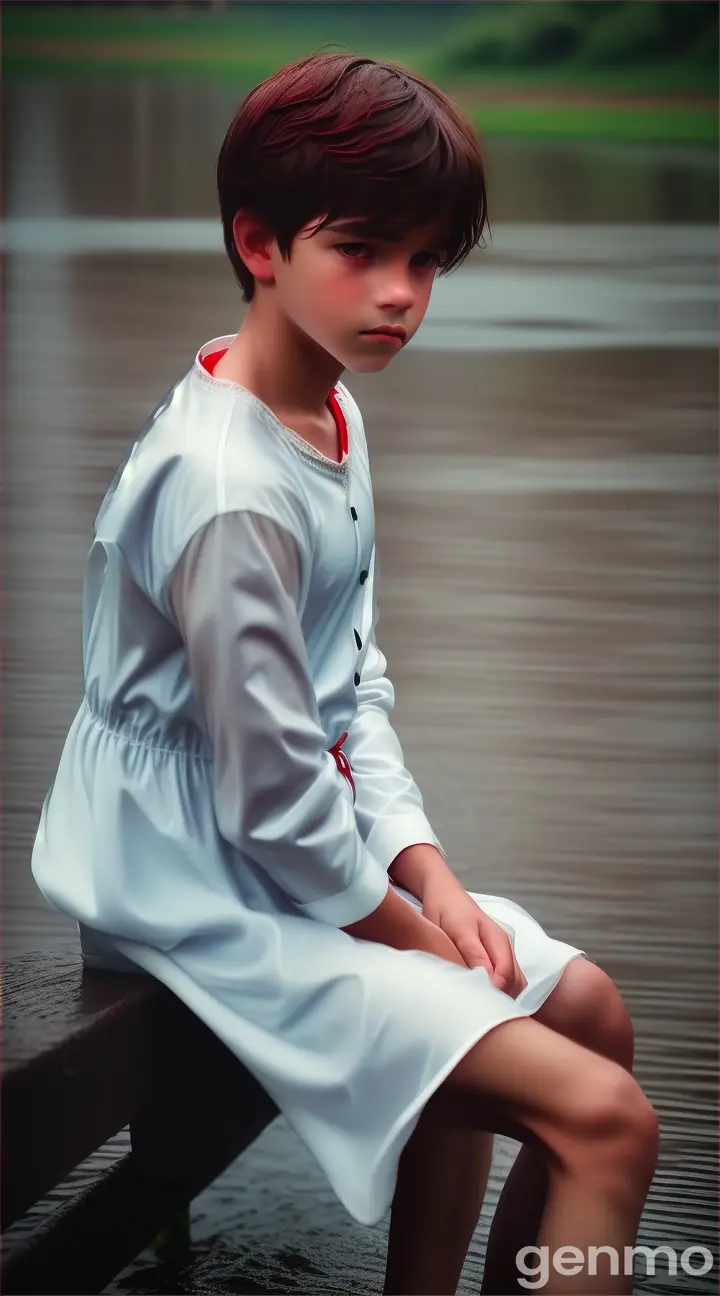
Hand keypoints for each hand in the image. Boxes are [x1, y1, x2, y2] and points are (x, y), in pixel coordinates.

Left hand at [422, 877, 527, 997]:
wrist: (444, 893)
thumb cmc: (445, 910)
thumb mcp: (456, 930)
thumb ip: (473, 953)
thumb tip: (488, 981)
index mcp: (498, 940)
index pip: (506, 977)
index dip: (492, 994)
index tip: (472, 1002)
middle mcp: (505, 947)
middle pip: (514, 983)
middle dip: (499, 998)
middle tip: (474, 1007)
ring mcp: (502, 951)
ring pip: (513, 983)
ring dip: (501, 995)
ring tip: (477, 1003)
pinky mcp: (497, 956)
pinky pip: (507, 979)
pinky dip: (499, 990)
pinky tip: (480, 994)